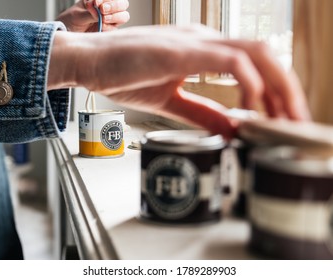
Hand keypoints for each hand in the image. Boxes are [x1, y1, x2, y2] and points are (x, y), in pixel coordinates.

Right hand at [49, 25, 310, 138]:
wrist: (89, 62)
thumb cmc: (122, 75)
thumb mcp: (170, 100)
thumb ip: (202, 112)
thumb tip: (231, 128)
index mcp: (202, 51)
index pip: (253, 64)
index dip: (276, 90)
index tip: (284, 118)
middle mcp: (204, 40)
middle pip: (264, 55)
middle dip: (287, 90)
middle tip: (296, 122)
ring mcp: (194, 42)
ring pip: (255, 53)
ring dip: (277, 87)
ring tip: (284, 119)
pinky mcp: (180, 50)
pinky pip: (228, 61)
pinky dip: (247, 84)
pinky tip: (251, 108)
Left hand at [56, 0, 129, 31]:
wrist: (69, 33)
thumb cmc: (72, 20)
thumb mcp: (78, 15)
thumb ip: (90, 13)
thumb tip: (100, 13)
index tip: (96, 2)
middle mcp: (108, 8)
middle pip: (123, 4)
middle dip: (114, 6)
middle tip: (102, 10)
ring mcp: (111, 20)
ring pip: (124, 16)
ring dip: (115, 17)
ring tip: (103, 20)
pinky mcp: (110, 31)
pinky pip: (116, 29)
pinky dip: (109, 28)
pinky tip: (101, 27)